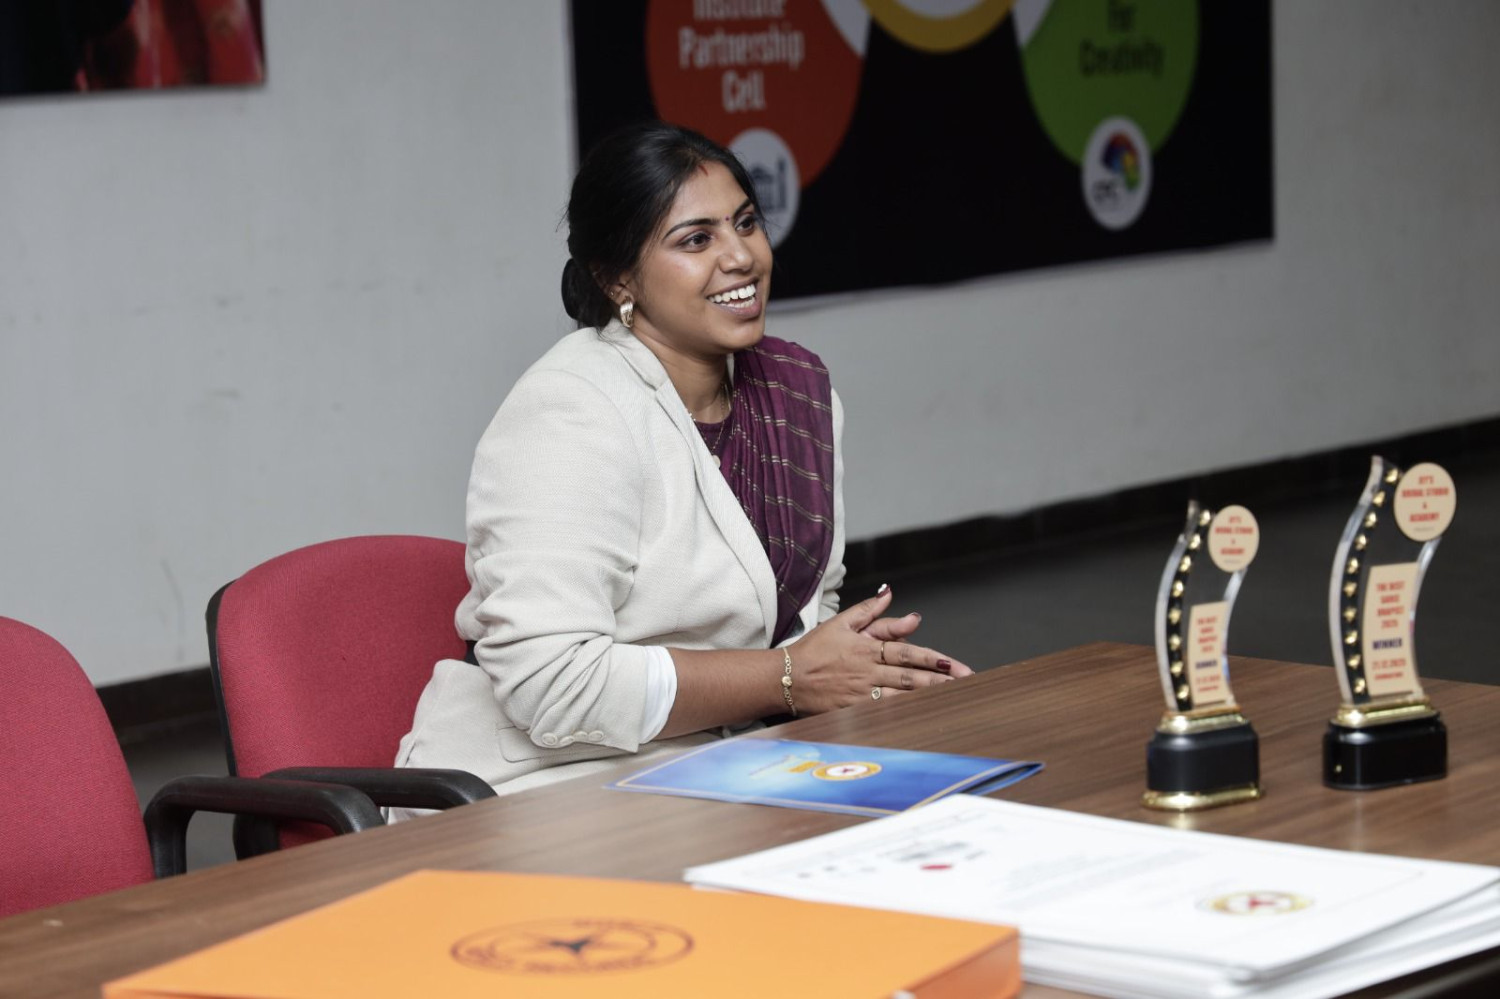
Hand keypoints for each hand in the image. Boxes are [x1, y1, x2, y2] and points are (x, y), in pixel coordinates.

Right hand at [788, 586, 971, 713]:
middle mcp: (866, 671)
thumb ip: (871, 611)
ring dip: (927, 698)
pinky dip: (903, 714)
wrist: (785, 678)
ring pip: (900, 697)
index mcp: (866, 648)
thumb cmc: (814, 649)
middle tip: (965, 683)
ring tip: (952, 699)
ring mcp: (860, 693)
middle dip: (939, 680)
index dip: (930, 658)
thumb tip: (892, 594)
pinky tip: (922, 716)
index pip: (905, 652)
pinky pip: (883, 713)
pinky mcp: (852, 710)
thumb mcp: (842, 623)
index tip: (951, 664)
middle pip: (909, 677)